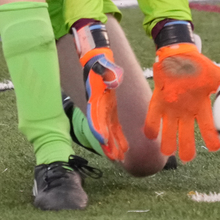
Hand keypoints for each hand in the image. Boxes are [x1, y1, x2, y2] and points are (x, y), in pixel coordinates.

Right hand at [74, 21, 127, 160]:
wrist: (97, 60)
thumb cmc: (101, 63)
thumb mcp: (105, 66)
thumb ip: (109, 73)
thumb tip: (113, 79)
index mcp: (95, 97)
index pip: (95, 115)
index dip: (98, 128)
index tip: (104, 140)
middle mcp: (97, 106)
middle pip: (101, 128)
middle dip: (107, 143)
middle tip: (114, 157)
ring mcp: (103, 109)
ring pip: (107, 130)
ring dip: (113, 144)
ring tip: (120, 158)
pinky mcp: (109, 109)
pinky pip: (113, 126)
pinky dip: (117, 137)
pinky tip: (123, 148)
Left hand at [144, 42, 219, 161]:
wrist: (178, 54)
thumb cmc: (197, 65)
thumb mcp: (214, 74)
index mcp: (200, 106)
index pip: (208, 126)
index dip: (211, 137)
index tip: (215, 148)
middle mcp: (185, 111)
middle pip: (186, 134)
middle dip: (186, 147)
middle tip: (187, 158)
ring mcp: (171, 108)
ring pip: (169, 129)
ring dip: (168, 141)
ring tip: (168, 151)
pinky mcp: (158, 101)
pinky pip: (153, 117)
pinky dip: (151, 126)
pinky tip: (150, 135)